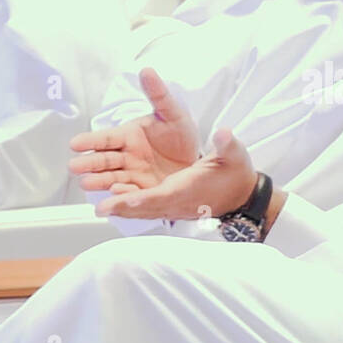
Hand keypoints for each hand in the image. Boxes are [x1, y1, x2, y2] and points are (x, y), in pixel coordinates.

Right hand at [69, 68, 198, 194]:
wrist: (198, 160)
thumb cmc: (181, 135)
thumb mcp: (172, 114)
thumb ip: (158, 95)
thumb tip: (146, 70)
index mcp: (128, 136)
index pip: (105, 138)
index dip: (90, 141)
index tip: (74, 143)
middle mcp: (126, 156)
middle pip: (103, 160)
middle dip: (88, 163)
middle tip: (74, 166)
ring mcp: (132, 175)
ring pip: (111, 178)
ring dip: (98, 181)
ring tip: (86, 183)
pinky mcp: (142, 191)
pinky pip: (130, 193)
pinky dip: (121, 194)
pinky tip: (115, 194)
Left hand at [94, 128, 256, 220]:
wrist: (241, 195)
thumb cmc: (235, 174)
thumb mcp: (234, 154)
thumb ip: (226, 144)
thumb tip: (224, 132)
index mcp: (190, 188)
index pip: (166, 195)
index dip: (146, 198)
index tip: (128, 200)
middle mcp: (180, 201)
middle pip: (149, 206)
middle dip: (125, 207)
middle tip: (101, 208)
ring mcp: (176, 207)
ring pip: (145, 210)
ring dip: (123, 210)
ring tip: (100, 209)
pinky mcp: (173, 206)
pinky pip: (149, 209)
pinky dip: (132, 209)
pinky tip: (115, 206)